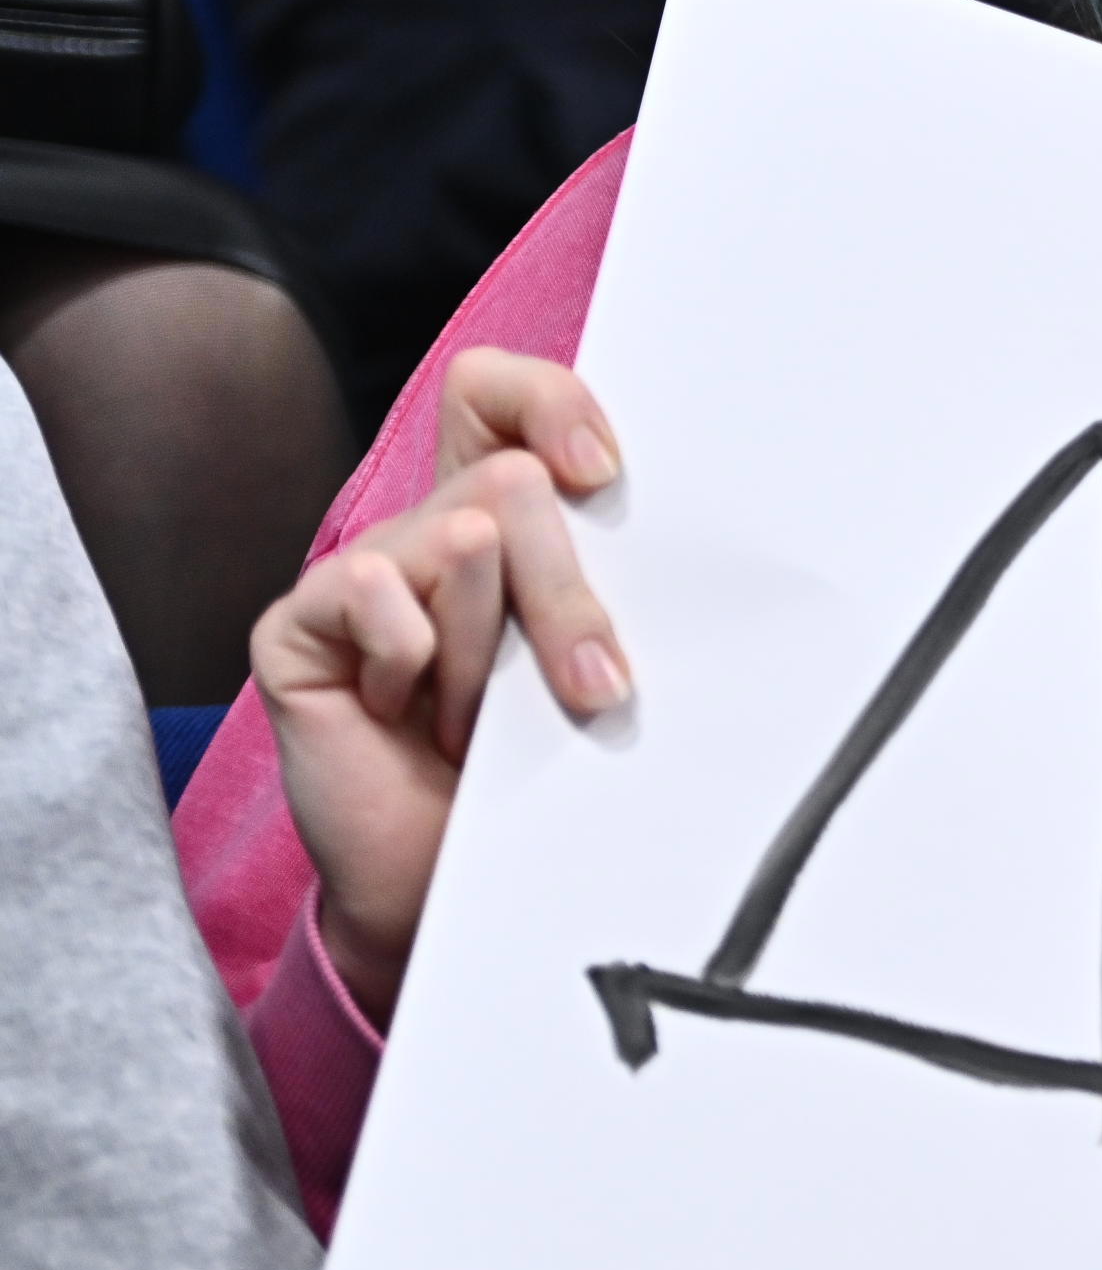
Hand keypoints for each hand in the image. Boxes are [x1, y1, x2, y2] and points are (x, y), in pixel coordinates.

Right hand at [251, 351, 629, 1023]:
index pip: (497, 390)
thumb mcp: (592, 653)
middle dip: (566, 593)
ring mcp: (356, 572)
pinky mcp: (297, 625)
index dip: (550, 402)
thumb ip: (603, 575)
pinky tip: (403, 716)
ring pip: (462, 542)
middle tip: (591, 684)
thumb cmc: (539, 762)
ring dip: (492, 656)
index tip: (604, 471)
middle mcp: (423, 525)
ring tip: (480, 721)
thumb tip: (636, 506)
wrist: (460, 879)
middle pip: (509, 480)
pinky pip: (376, 593)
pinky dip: (413, 665)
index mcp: (498, 513)